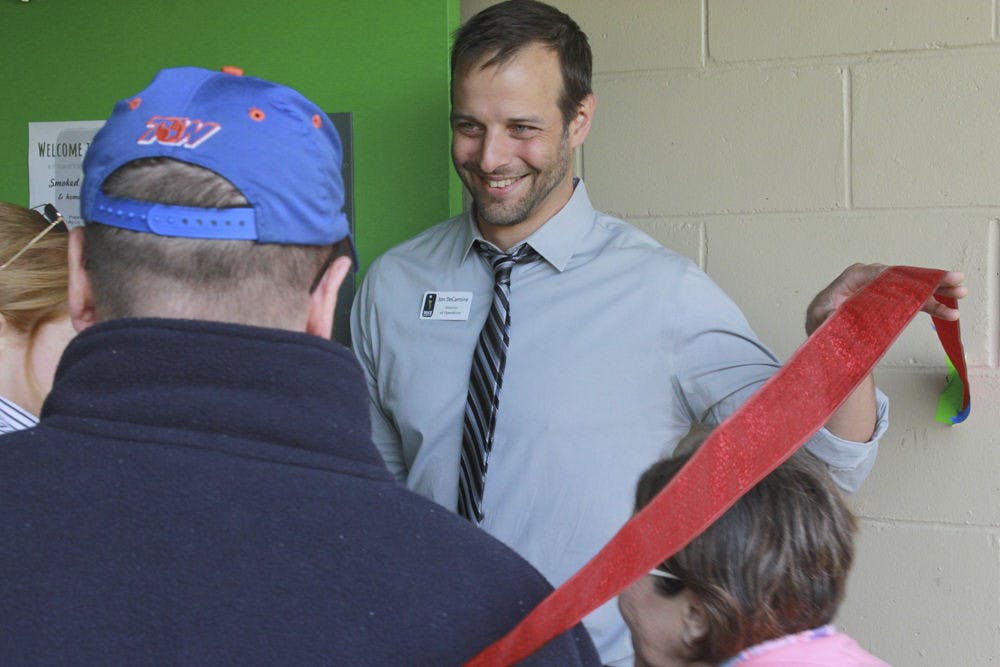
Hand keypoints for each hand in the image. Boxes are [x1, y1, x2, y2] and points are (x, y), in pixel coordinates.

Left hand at [805, 263, 966, 334]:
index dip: (904, 277)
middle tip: (956, 280)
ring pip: (913, 287)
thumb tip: (836, 313)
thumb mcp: (820, 319)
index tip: (924, 281)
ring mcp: (883, 288)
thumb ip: (828, 316)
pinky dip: (930, 305)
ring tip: (961, 294)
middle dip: (930, 279)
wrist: (826, 333)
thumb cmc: (821, 323)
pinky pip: (913, 300)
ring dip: (937, 291)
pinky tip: (950, 311)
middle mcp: (871, 278)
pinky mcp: (890, 299)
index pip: (882, 273)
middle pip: (904, 276)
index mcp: (853, 277)